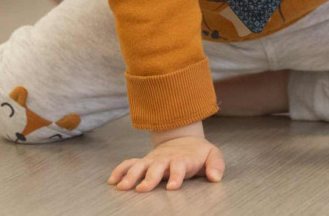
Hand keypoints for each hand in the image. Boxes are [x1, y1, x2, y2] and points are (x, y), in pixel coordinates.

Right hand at [108, 133, 224, 191]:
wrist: (183, 138)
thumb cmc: (198, 152)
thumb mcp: (212, 154)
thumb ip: (216, 165)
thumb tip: (215, 177)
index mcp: (182, 158)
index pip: (179, 165)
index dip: (176, 175)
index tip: (172, 187)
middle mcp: (165, 159)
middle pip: (156, 166)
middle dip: (149, 177)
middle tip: (142, 189)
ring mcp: (153, 159)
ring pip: (140, 165)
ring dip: (130, 175)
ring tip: (122, 187)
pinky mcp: (144, 161)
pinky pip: (129, 164)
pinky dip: (119, 170)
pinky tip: (112, 181)